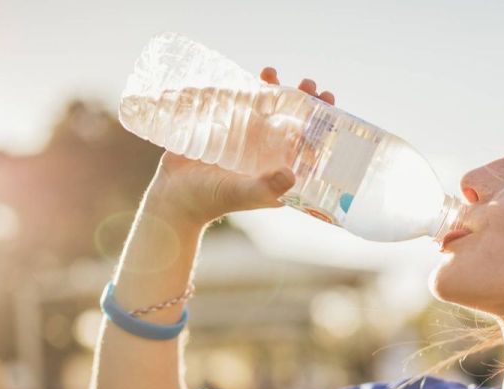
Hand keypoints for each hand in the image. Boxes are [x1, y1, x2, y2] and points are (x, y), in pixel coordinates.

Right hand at [145, 68, 335, 226]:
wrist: (172, 197)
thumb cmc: (209, 200)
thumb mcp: (240, 194)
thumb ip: (266, 187)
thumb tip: (292, 173)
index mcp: (280, 171)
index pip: (309, 146)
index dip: (322, 126)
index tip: (330, 106)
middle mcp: (268, 154)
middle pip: (293, 122)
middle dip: (304, 102)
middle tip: (309, 85)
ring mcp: (247, 140)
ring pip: (268, 109)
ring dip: (276, 90)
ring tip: (272, 73)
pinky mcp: (226, 130)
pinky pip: (241, 105)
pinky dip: (247, 89)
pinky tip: (249, 77)